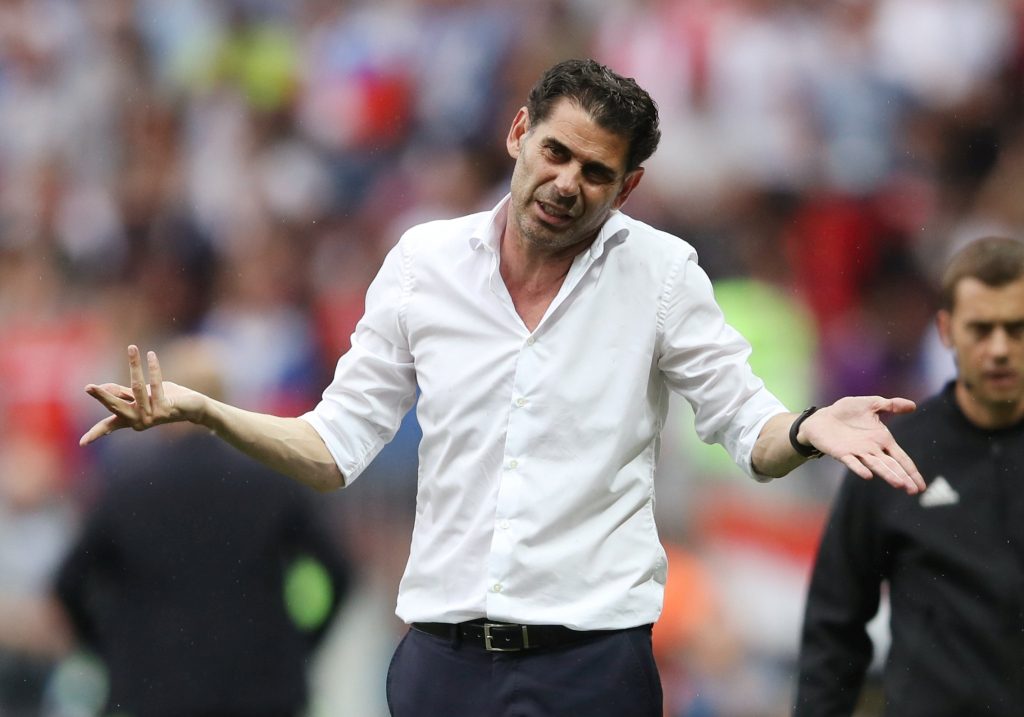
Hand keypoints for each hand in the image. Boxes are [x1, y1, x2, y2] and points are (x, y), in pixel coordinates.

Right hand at [80, 345, 200, 444]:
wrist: (194, 406)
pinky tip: (150, 355)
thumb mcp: (141, 396)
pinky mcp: (164, 408)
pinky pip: (155, 384)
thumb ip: (123, 394)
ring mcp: (152, 416)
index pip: (109, 426)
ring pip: (137, 388)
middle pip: (116, 407)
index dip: (95, 433)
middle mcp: (139, 420)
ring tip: (132, 348)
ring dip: (135, 365)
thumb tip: (103, 388)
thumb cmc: (165, 400)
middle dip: (102, 396)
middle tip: (87, 387)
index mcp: (131, 419)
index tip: (82, 443)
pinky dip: (153, 367)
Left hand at [800, 396, 925, 494]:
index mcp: (882, 440)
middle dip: (903, 477)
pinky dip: (859, 468)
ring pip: (876, 466)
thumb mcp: (871, 404)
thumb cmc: (847, 412)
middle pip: (891, 465)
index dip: (911, 471)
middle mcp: (872, 449)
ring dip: (887, 475)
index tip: (921, 486)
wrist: (822, 417)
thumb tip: (913, 406)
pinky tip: (868, 476)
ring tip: (899, 484)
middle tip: (914, 490)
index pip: (901, 458)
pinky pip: (852, 462)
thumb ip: (891, 405)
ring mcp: (857, 452)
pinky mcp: (841, 453)